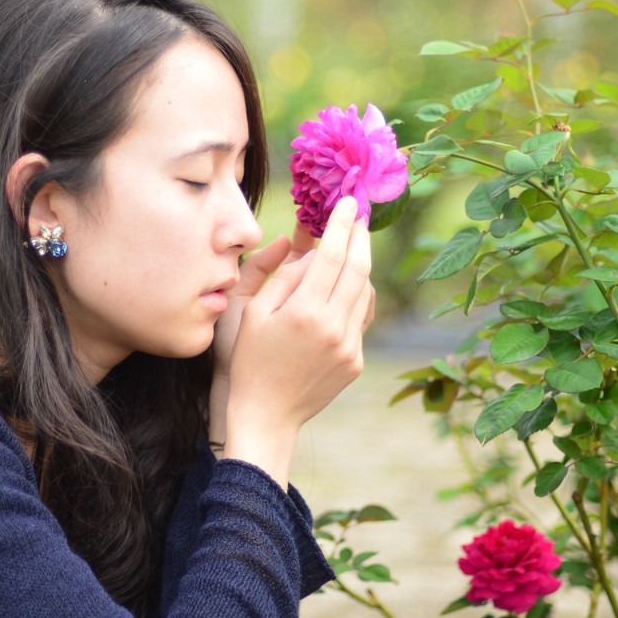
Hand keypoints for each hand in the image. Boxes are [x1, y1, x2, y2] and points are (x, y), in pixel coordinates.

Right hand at [223, 196, 373, 486]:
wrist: (267, 414)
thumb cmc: (250, 359)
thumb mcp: (255, 313)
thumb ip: (285, 277)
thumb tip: (314, 251)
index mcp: (305, 311)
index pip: (334, 256)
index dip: (343, 225)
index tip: (349, 203)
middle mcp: (334, 327)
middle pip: (360, 270)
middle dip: (361, 237)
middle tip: (360, 216)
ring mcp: (349, 346)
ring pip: (366, 293)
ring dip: (361, 266)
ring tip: (352, 247)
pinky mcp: (355, 361)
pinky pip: (362, 318)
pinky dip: (358, 296)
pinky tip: (347, 287)